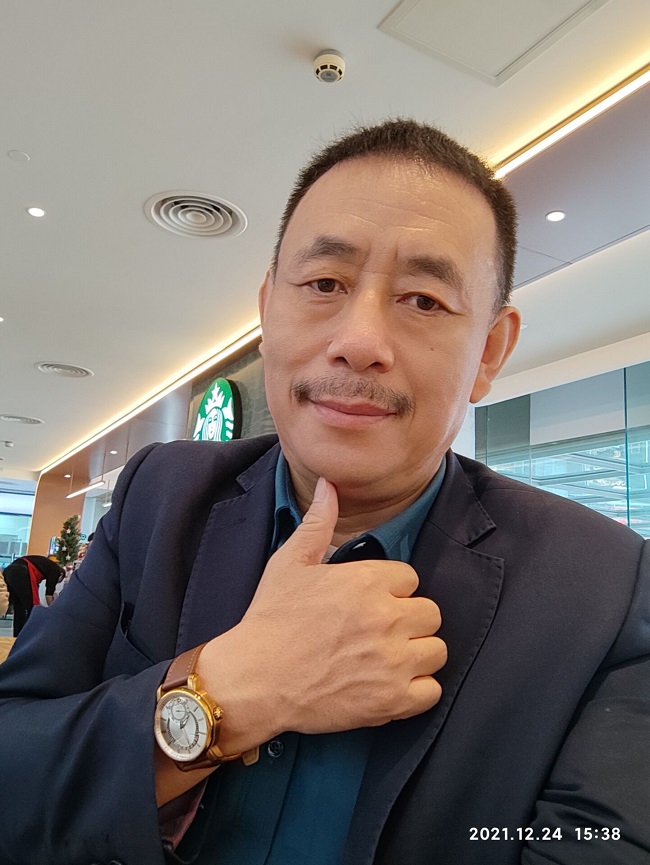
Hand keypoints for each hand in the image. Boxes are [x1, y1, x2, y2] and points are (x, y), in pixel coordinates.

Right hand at [197, 477, 445, 748]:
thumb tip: (329, 485)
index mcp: (367, 580)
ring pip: (436, 651)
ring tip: (387, 659)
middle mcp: (386, 617)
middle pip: (431, 613)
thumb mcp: (289, 563)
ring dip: (416, 654)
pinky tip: (391, 685)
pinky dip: (416, 691)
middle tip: (380, 632)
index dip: (391, 590)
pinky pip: (431, 692)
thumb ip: (318, 522)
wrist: (253, 680)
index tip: (370, 603)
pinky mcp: (391, 700)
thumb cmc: (270, 620)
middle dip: (409, 621)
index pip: (410, 578)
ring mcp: (392, 661)